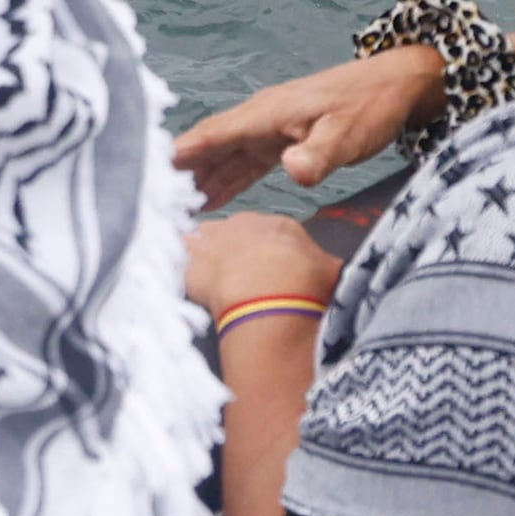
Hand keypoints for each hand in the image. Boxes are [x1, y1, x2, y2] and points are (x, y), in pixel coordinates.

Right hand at [174, 47, 444, 207]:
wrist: (397, 87)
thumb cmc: (370, 107)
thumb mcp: (344, 135)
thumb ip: (317, 155)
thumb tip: (291, 171)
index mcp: (265, 113)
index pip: (212, 134)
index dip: (181, 153)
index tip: (148, 171)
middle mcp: (260, 117)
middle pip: (211, 145)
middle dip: (182, 170)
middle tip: (153, 199)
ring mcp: (272, 126)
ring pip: (225, 155)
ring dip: (202, 178)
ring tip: (175, 206)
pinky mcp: (285, 137)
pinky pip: (246, 161)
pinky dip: (227, 178)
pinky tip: (213, 196)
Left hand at [185, 209, 345, 313]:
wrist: (270, 292)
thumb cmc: (306, 284)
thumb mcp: (332, 274)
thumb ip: (329, 271)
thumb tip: (337, 275)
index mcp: (281, 227)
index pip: (270, 238)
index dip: (268, 261)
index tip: (269, 280)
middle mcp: (245, 223)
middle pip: (236, 238)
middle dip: (238, 259)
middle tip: (243, 289)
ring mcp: (213, 236)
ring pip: (206, 244)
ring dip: (209, 262)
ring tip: (216, 289)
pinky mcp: (187, 253)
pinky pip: (177, 253)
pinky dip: (179, 264)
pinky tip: (183, 280)